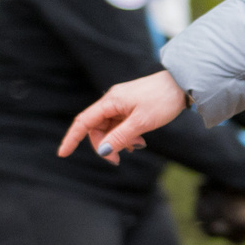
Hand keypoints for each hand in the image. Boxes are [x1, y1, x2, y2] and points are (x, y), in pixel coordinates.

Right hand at [61, 70, 187, 164]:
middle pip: (97, 128)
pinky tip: (139, 140)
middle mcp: (112, 101)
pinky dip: (126, 135)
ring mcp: (122, 103)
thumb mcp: (141, 123)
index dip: (72, 138)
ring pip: (110, 128)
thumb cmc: (162, 100)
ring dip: (118, 140)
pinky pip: (121, 124)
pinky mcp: (131, 106)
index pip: (83, 122)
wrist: (182, 84)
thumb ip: (120, 137)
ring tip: (137, 145)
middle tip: (118, 160)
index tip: (62, 154)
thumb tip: (102, 151)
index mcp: (110, 101)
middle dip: (104, 145)